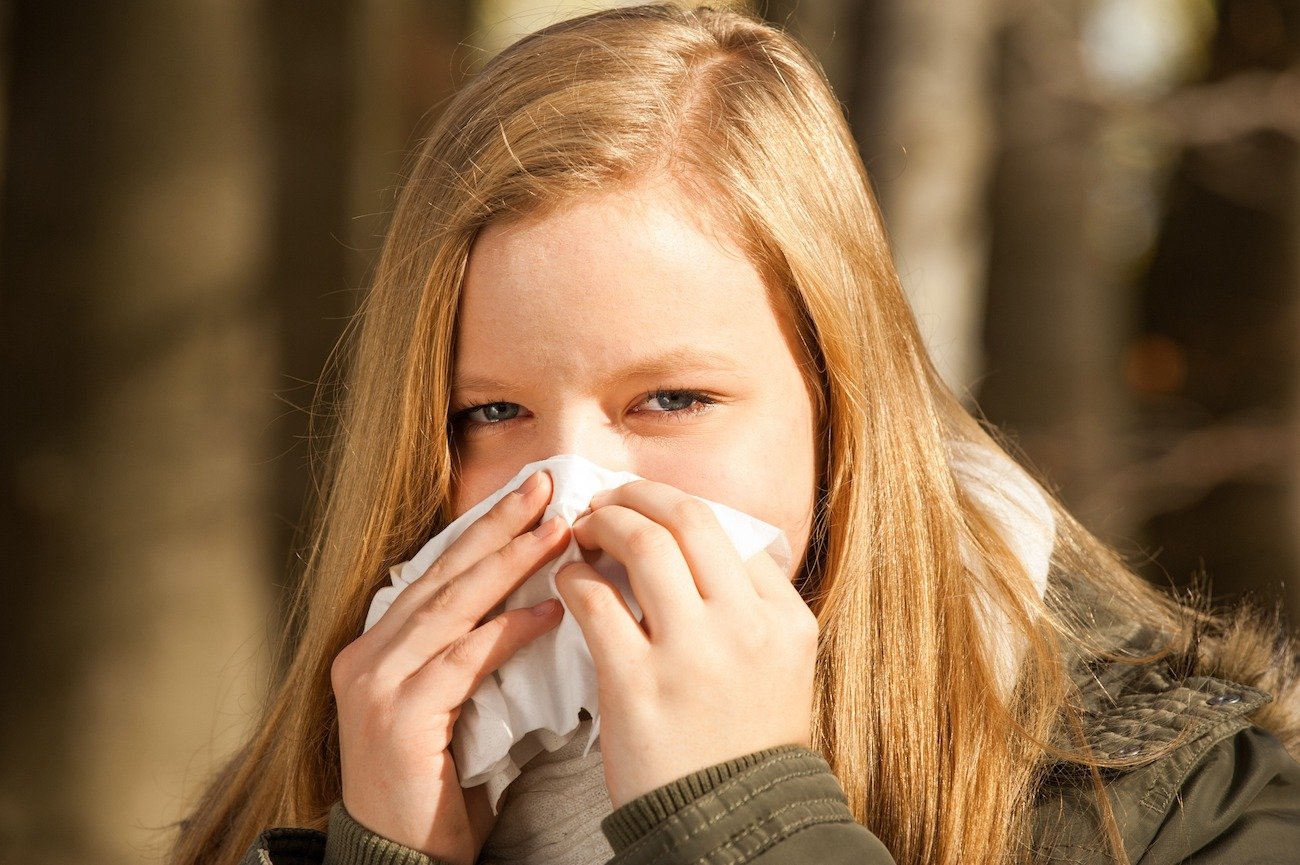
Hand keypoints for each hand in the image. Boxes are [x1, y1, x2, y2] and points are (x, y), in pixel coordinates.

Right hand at [330, 470, 569, 864]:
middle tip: (546, 486)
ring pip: (453, 607)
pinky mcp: (397, 717)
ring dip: (509, 564)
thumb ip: (472, 654)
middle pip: (444, 576)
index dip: (483, 531)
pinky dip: (508, 632)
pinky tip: (550, 610)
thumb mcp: (451, 706)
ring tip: (558, 531)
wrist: (401, 859)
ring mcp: (376, 685)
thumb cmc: (436, 785)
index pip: (437, 575)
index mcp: (378, 647)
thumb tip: (537, 600)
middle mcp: (367, 656)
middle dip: (498, 527)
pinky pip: (463, 660)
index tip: (530, 496)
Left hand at [554, 479, 817, 807]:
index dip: (679, 507)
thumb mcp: (777, 669)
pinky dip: (575, 574)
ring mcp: (692, 653)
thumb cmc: (743, 745)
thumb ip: (749, 607)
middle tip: (609, 500)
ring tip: (585, 530)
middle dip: (640, 494)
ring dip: (605, 523)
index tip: (650, 510)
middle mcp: (746, 626)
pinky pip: (595, 599)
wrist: (727, 827)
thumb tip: (690, 546)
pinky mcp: (637, 682)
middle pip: (688, 518)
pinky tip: (568, 578)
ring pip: (643, 543)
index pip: (731, 531)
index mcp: (785, 620)